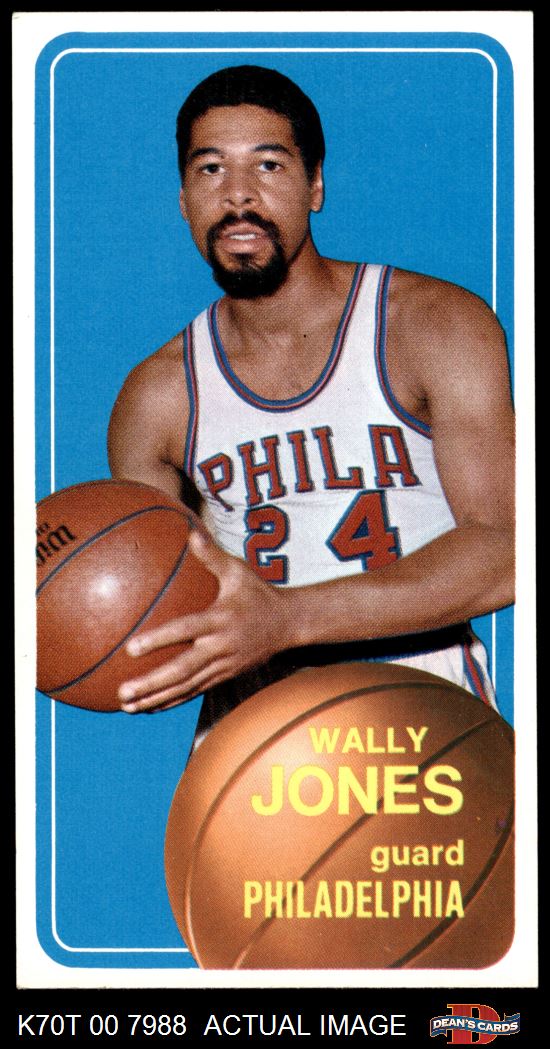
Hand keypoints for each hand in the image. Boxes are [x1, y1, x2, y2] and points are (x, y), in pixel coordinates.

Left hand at [118, 530, 291, 712]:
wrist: (289, 624)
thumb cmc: (258, 593)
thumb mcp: (239, 571)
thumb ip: (212, 555)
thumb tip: (190, 531)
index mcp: (220, 620)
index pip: (185, 631)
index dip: (158, 640)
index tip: (131, 649)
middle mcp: (221, 647)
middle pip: (182, 670)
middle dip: (151, 683)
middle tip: (122, 691)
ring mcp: (224, 666)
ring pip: (186, 687)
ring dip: (156, 698)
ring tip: (127, 706)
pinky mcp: (226, 676)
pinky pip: (195, 691)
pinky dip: (172, 701)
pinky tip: (150, 707)